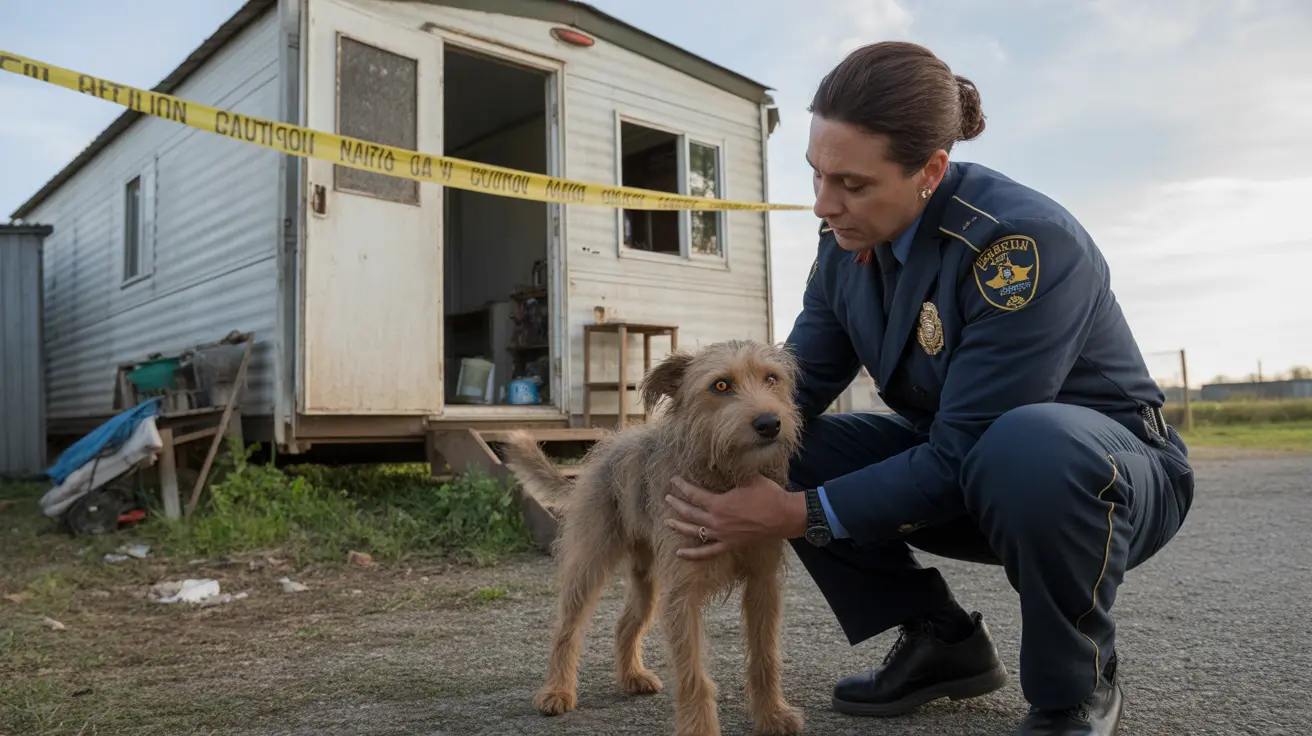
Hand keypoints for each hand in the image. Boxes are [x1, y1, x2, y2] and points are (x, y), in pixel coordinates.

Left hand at [663, 475, 806, 560]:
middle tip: (667, 498)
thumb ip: (732, 472)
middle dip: (677, 504)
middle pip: (690, 513)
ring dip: (679, 526)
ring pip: (694, 531)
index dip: (682, 487)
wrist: (784, 516)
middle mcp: (716, 521)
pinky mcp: (730, 544)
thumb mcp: (748, 478)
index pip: (694, 494)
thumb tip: (721, 462)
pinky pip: (707, 552)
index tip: (674, 481)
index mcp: (719, 503)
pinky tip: (680, 553)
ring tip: (667, 521)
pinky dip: (693, 554)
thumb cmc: (768, 495)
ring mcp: (722, 535)